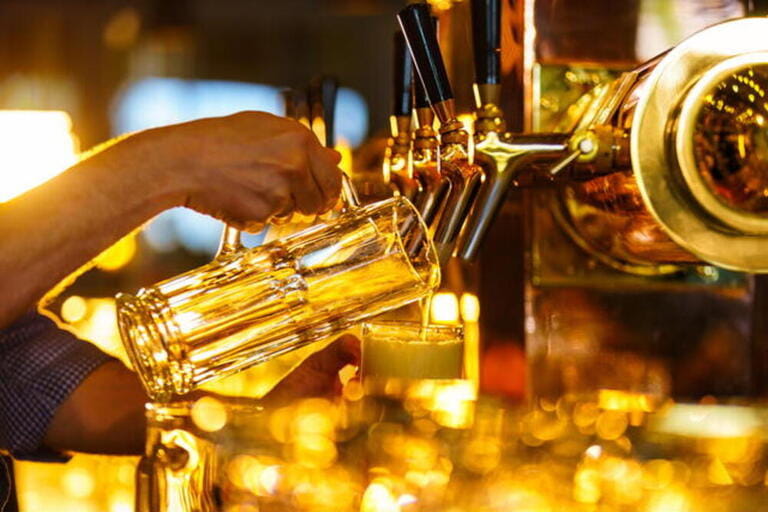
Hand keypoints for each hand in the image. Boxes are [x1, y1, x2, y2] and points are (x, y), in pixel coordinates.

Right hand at [140, 111, 342, 230]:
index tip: (323, 198)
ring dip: (277, 208)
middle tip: (282, 195)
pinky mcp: (261, 214)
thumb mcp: (265, 128)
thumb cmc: (220, 139)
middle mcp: (294, 166)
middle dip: (306, 204)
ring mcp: (279, 192)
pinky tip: (236, 197)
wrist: (182, 160)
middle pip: (318, 202)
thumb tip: (335, 159)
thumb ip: (303, 145)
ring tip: (249, 187)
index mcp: (300, 141)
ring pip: (292, 213)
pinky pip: (267, 223)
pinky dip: (254, 216)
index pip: (333, 178)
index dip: (329, 192)